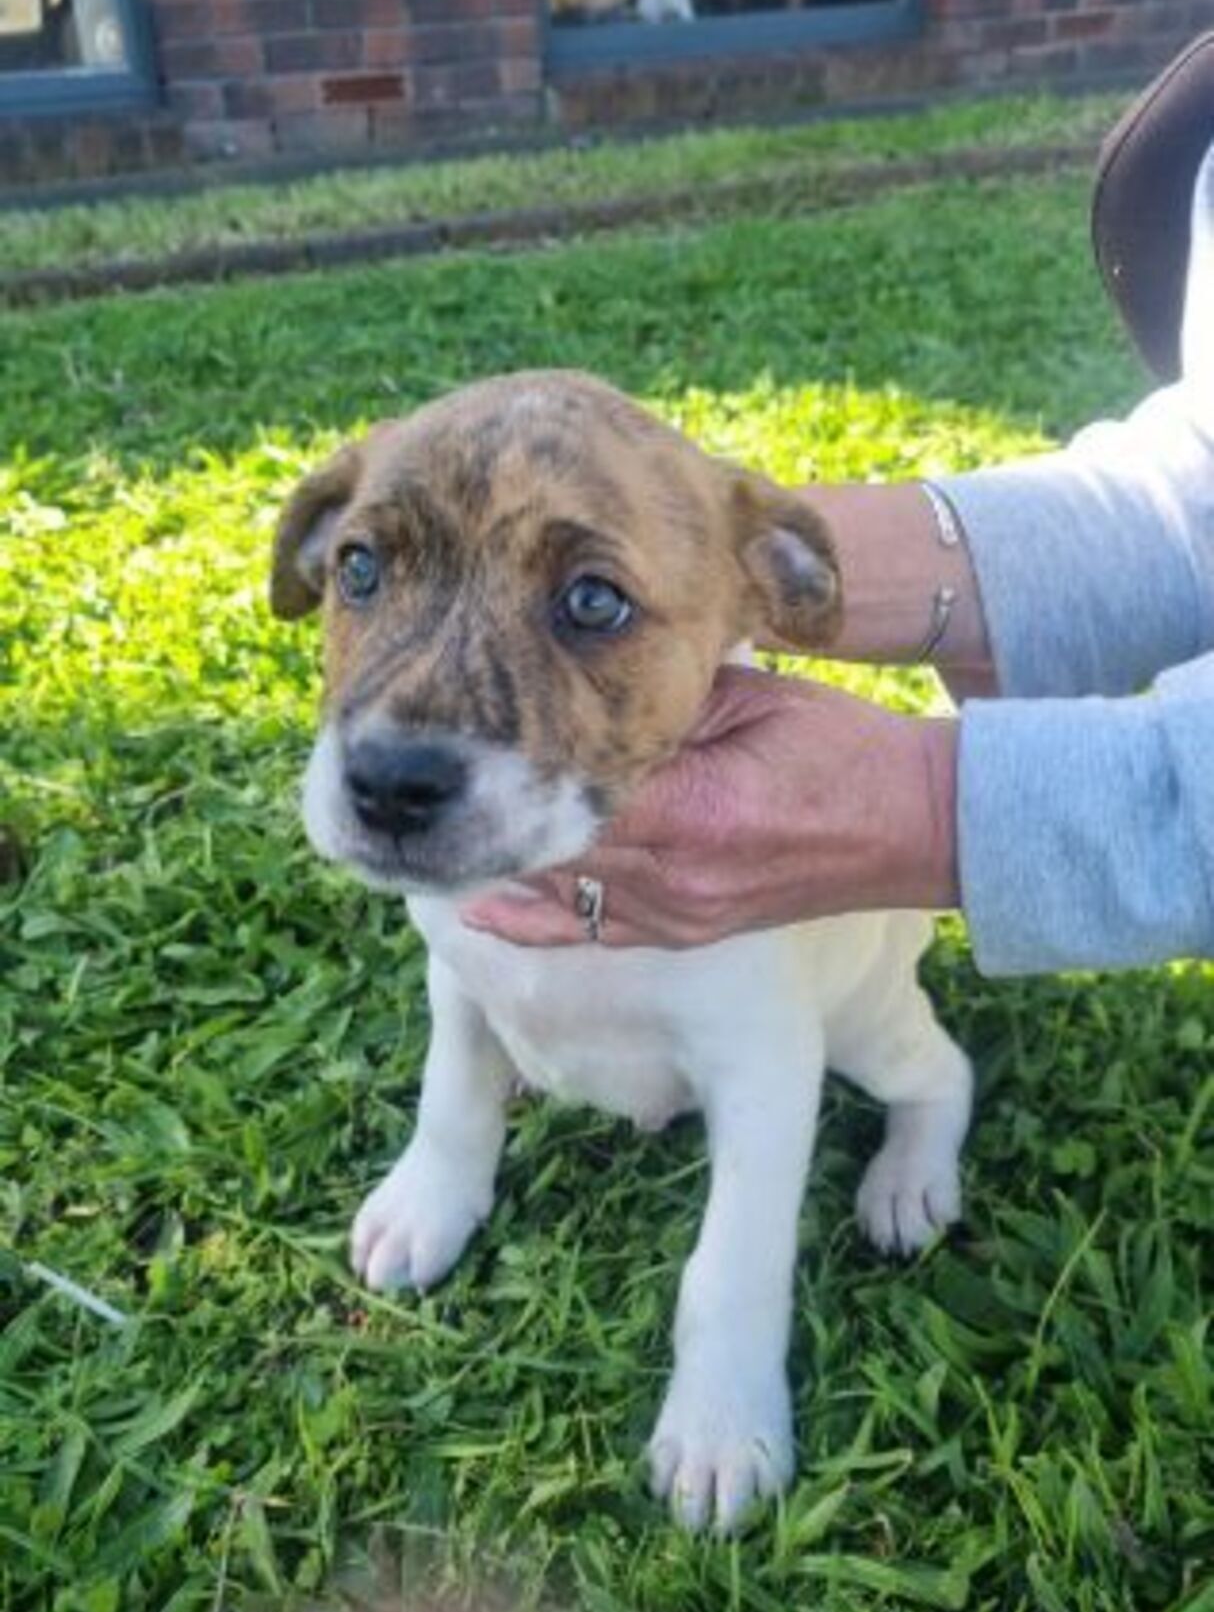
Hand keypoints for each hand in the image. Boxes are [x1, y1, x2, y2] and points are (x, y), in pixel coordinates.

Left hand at [462, 665, 959, 950]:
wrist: (914, 828)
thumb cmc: (839, 750)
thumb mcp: (752, 701)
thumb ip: (666, 701)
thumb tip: (580, 679)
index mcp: (694, 810)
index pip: (570, 798)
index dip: (503, 778)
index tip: (445, 754)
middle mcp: (678, 877)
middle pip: (548, 853)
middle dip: (483, 826)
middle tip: (407, 802)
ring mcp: (682, 916)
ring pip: (559, 896)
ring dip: (499, 867)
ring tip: (428, 842)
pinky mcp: (689, 933)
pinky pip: (591, 932)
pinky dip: (533, 915)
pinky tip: (478, 907)